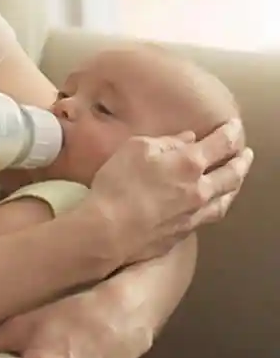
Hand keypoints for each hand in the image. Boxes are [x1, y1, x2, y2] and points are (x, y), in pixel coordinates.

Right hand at [86, 120, 250, 265]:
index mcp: (189, 163)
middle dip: (241, 161)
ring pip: (226, 198)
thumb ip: (165, 142)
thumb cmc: (119, 184)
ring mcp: (195, 213)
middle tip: (246, 153)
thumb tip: (187, 139)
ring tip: (238, 177)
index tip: (235, 125)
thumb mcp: (135, 148)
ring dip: (236, 185)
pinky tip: (215, 202)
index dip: (231, 132)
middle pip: (232, 174)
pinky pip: (212, 215)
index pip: (221, 144)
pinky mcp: (185, 232)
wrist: (110, 229)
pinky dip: (220, 204)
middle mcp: (200, 189)